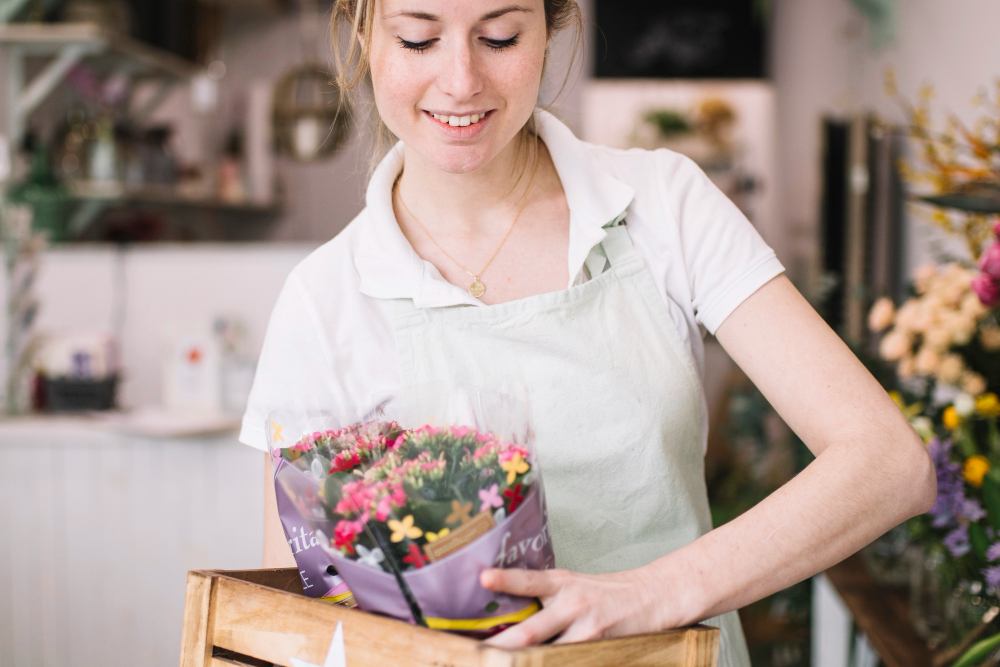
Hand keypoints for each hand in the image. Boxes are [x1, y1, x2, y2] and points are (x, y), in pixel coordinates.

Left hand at [479, 565, 685, 647]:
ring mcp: (586, 629)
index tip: (484, 578)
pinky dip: (551, 665)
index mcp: (559, 582)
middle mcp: (571, 603)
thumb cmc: (602, 593)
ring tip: (501, 665)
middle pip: (532, 631)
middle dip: (503, 646)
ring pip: (548, 655)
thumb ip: (541, 598)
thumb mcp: (570, 585)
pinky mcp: (599, 647)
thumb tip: (503, 619)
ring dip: (526, 663)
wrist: (649, 596)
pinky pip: (569, 662)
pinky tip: (539, 665)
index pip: (528, 580)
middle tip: (480, 654)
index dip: (506, 579)